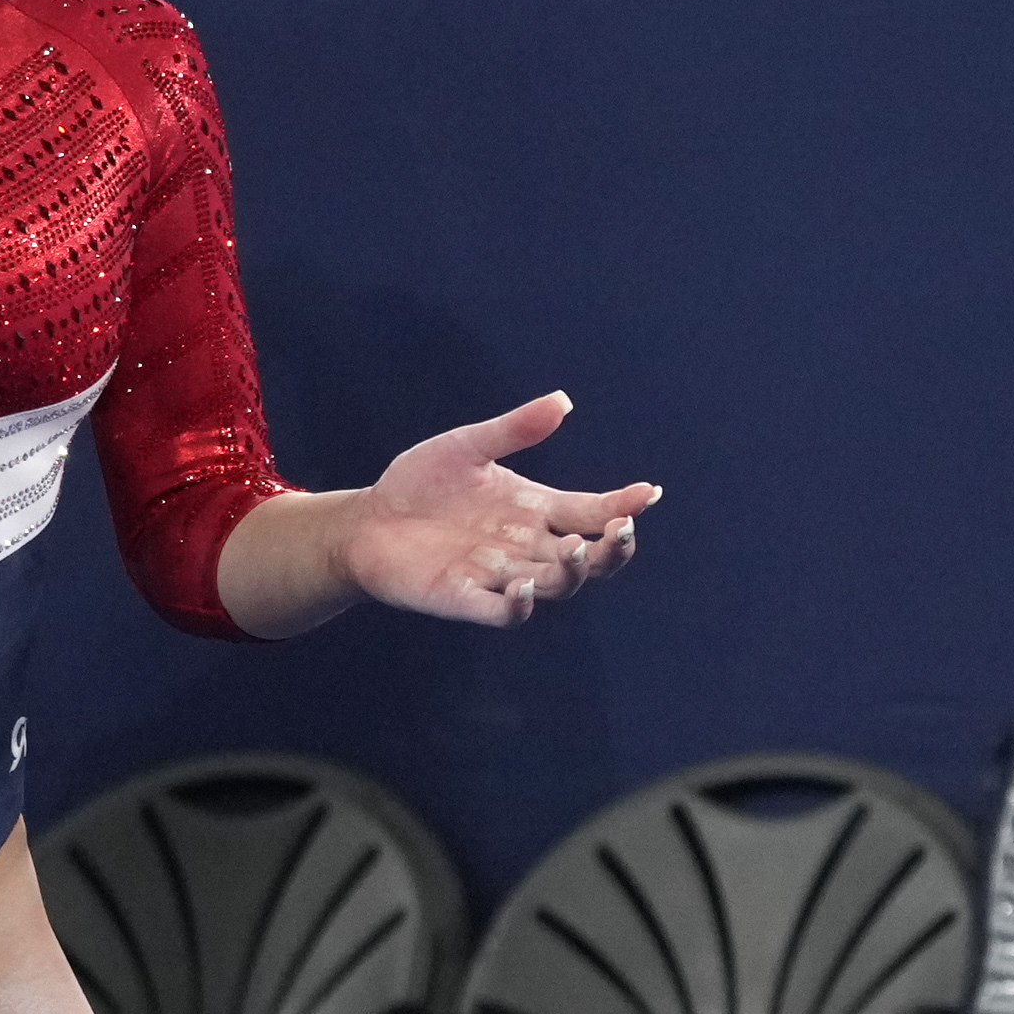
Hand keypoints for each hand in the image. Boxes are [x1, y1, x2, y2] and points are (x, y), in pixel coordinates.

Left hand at [340, 393, 660, 627]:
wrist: (366, 521)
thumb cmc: (419, 484)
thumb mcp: (466, 448)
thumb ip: (514, 430)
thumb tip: (562, 401)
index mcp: (537, 510)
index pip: (593, 512)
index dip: (624, 506)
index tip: (648, 493)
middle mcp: (529, 547)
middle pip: (590, 557)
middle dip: (612, 548)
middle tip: (621, 530)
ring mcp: (502, 577)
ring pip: (557, 584)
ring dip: (573, 572)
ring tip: (575, 549)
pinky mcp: (467, 598)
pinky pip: (504, 612)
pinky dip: (520, 607)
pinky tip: (525, 588)